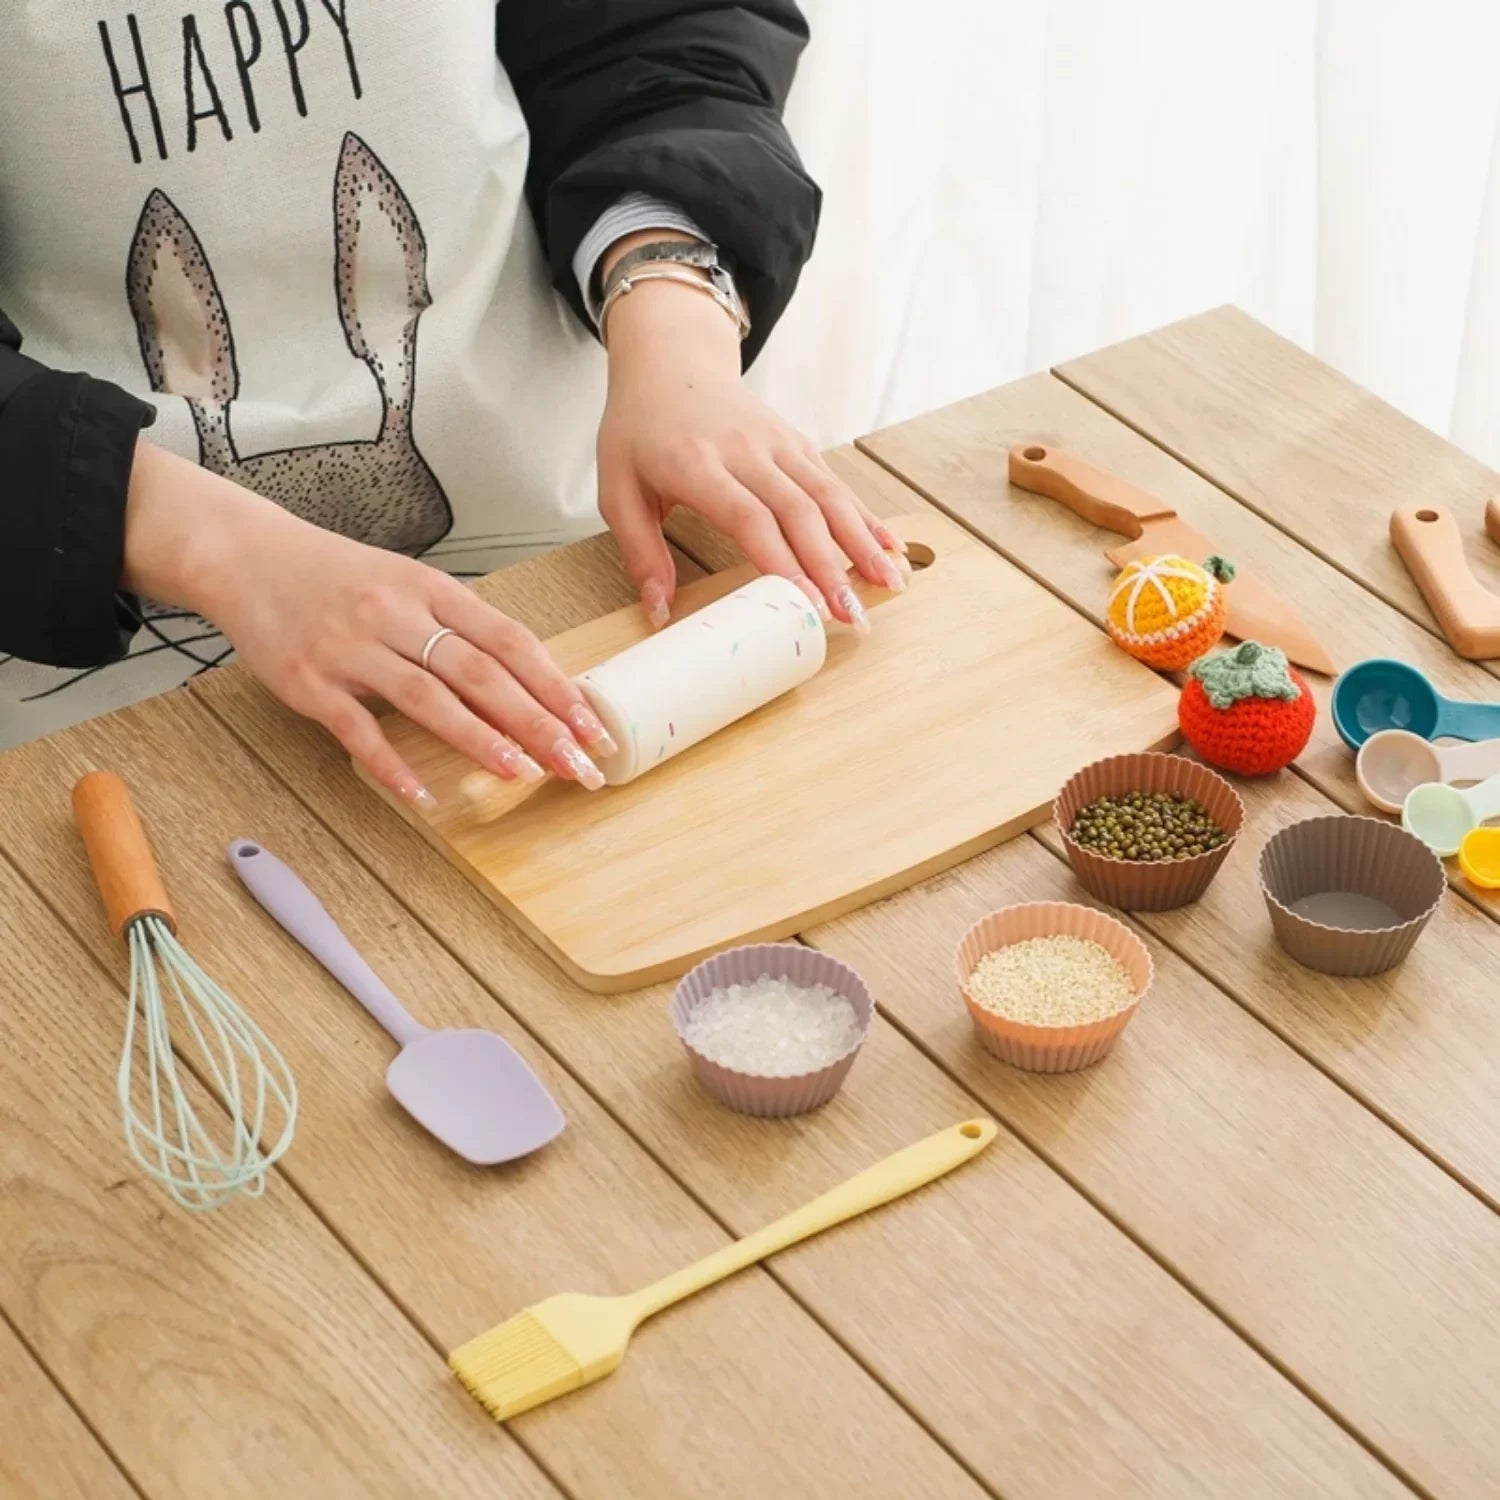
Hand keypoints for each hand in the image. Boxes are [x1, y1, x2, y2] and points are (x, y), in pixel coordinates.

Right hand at [123, 441, 614, 808]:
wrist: (246, 556)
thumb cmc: (336, 576)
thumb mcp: (408, 584)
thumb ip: (460, 629)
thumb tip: (528, 681)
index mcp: (431, 589)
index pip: (508, 640)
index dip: (554, 684)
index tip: (590, 723)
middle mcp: (396, 614)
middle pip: (480, 672)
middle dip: (536, 721)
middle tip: (575, 761)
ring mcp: (351, 648)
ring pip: (428, 697)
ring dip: (480, 738)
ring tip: (522, 771)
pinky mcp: (309, 681)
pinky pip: (357, 729)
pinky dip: (392, 765)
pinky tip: (424, 793)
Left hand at [596, 273, 904, 631]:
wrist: (670, 361)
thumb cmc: (640, 430)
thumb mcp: (617, 489)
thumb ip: (639, 551)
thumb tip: (659, 612)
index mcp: (696, 464)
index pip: (748, 517)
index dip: (782, 562)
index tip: (805, 605)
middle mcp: (746, 450)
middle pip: (799, 511)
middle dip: (831, 567)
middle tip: (851, 616)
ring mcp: (778, 443)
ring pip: (828, 495)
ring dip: (861, 542)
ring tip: (888, 585)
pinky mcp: (797, 443)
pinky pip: (836, 483)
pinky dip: (865, 517)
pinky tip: (889, 548)